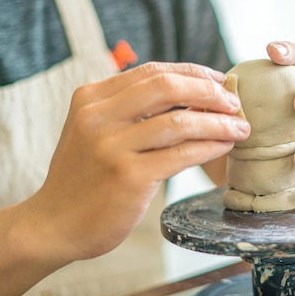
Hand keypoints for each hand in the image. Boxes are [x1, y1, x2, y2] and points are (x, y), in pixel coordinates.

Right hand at [30, 62, 249, 262]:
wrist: (54, 224)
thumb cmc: (84, 177)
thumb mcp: (95, 130)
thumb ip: (130, 110)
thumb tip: (190, 94)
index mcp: (91, 98)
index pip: (152, 72)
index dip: (192, 72)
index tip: (218, 80)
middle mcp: (98, 117)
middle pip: (167, 87)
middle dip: (209, 91)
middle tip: (234, 102)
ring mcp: (112, 147)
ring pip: (180, 122)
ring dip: (218, 122)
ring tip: (240, 127)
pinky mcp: (129, 176)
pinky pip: (182, 155)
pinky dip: (210, 147)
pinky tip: (225, 146)